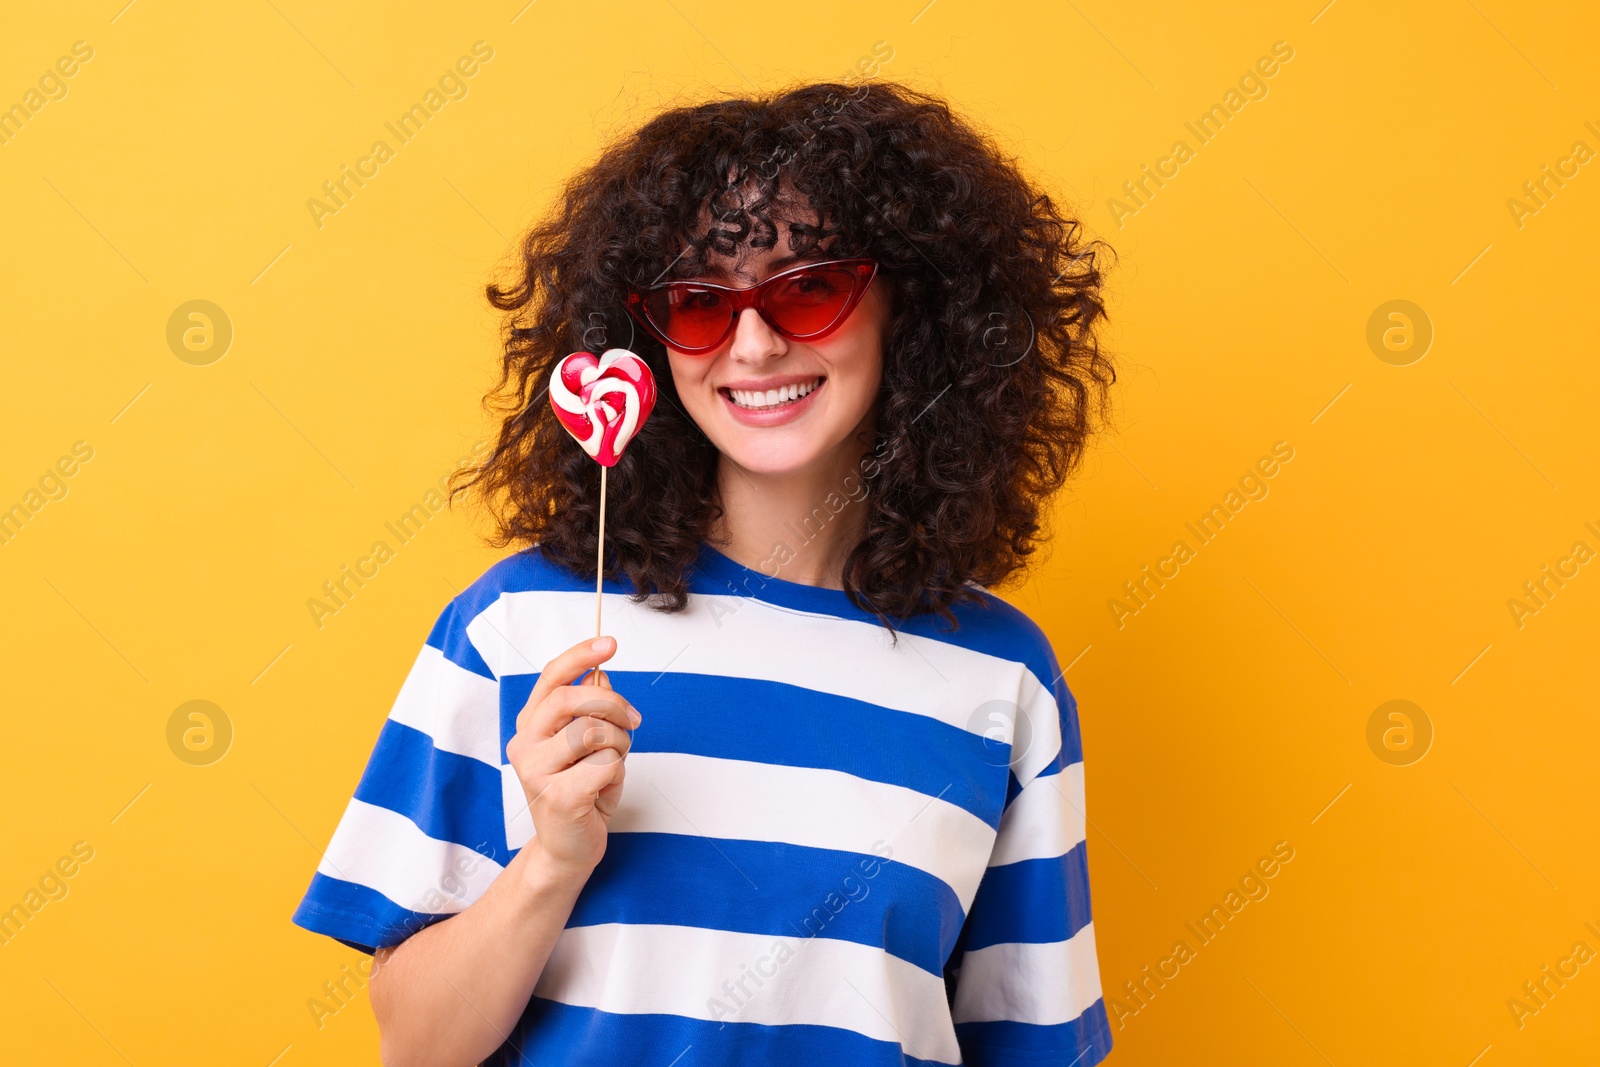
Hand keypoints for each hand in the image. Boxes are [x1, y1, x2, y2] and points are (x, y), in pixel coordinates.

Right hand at [505, 636, 638, 876]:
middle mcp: (525, 743)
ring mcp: (536, 771)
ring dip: (619, 744)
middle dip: (613, 704)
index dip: (581, 655)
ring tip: (612, 763)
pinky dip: (617, 773)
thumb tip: (599, 675)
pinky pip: (605, 764)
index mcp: (530, 725)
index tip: (609, 642)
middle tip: (631, 720)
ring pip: (594, 731)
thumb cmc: (581, 792)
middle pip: (574, 698)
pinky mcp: (557, 796)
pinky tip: (603, 791)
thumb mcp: (587, 745)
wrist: (568, 848)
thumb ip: (589, 710)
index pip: (552, 677)